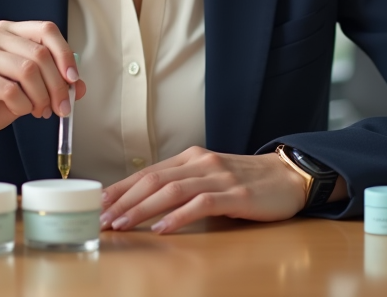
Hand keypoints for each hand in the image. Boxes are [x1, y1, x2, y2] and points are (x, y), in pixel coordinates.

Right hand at [0, 20, 84, 151]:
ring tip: (40, 111)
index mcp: (8, 32)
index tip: (74, 79)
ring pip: (27, 70)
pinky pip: (10, 88)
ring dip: (41, 96)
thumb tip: (78, 85)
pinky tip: (19, 110)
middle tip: (62, 107)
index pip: (46, 30)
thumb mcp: (28, 91)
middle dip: (57, 85)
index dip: (65, 54)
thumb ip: (52, 84)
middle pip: (40, 53)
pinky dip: (22, 104)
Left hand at [98, 146, 314, 234]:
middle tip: (101, 219)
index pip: (147, 173)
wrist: (288, 177)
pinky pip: (201, 203)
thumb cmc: (246, 182)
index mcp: (191, 158)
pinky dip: (179, 216)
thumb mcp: (209, 177)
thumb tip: (144, 205)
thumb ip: (183, 185)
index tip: (98, 205)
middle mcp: (201, 163)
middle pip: (152, 181)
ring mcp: (218, 177)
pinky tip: (163, 228)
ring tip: (122, 226)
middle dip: (123, 202)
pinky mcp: (235, 194)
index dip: (120, 190)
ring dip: (142, 210)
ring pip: (171, 190)